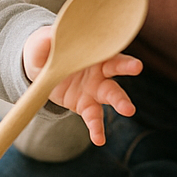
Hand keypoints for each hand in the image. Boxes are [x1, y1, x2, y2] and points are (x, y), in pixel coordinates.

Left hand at [23, 26, 141, 145]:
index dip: (115, 46)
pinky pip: (94, 117)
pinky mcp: (86, 105)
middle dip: (127, 66)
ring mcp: (94, 88)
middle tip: (137, 67)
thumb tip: (48, 37)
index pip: (107, 47)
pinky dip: (97, 128)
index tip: (128, 48)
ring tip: (129, 110)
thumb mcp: (41, 44)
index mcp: (91, 50)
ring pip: (111, 94)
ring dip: (121, 101)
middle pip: (115, 67)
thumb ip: (46, 41)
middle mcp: (98, 69)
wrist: (39, 71)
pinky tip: (99, 139)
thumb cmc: (46, 51)